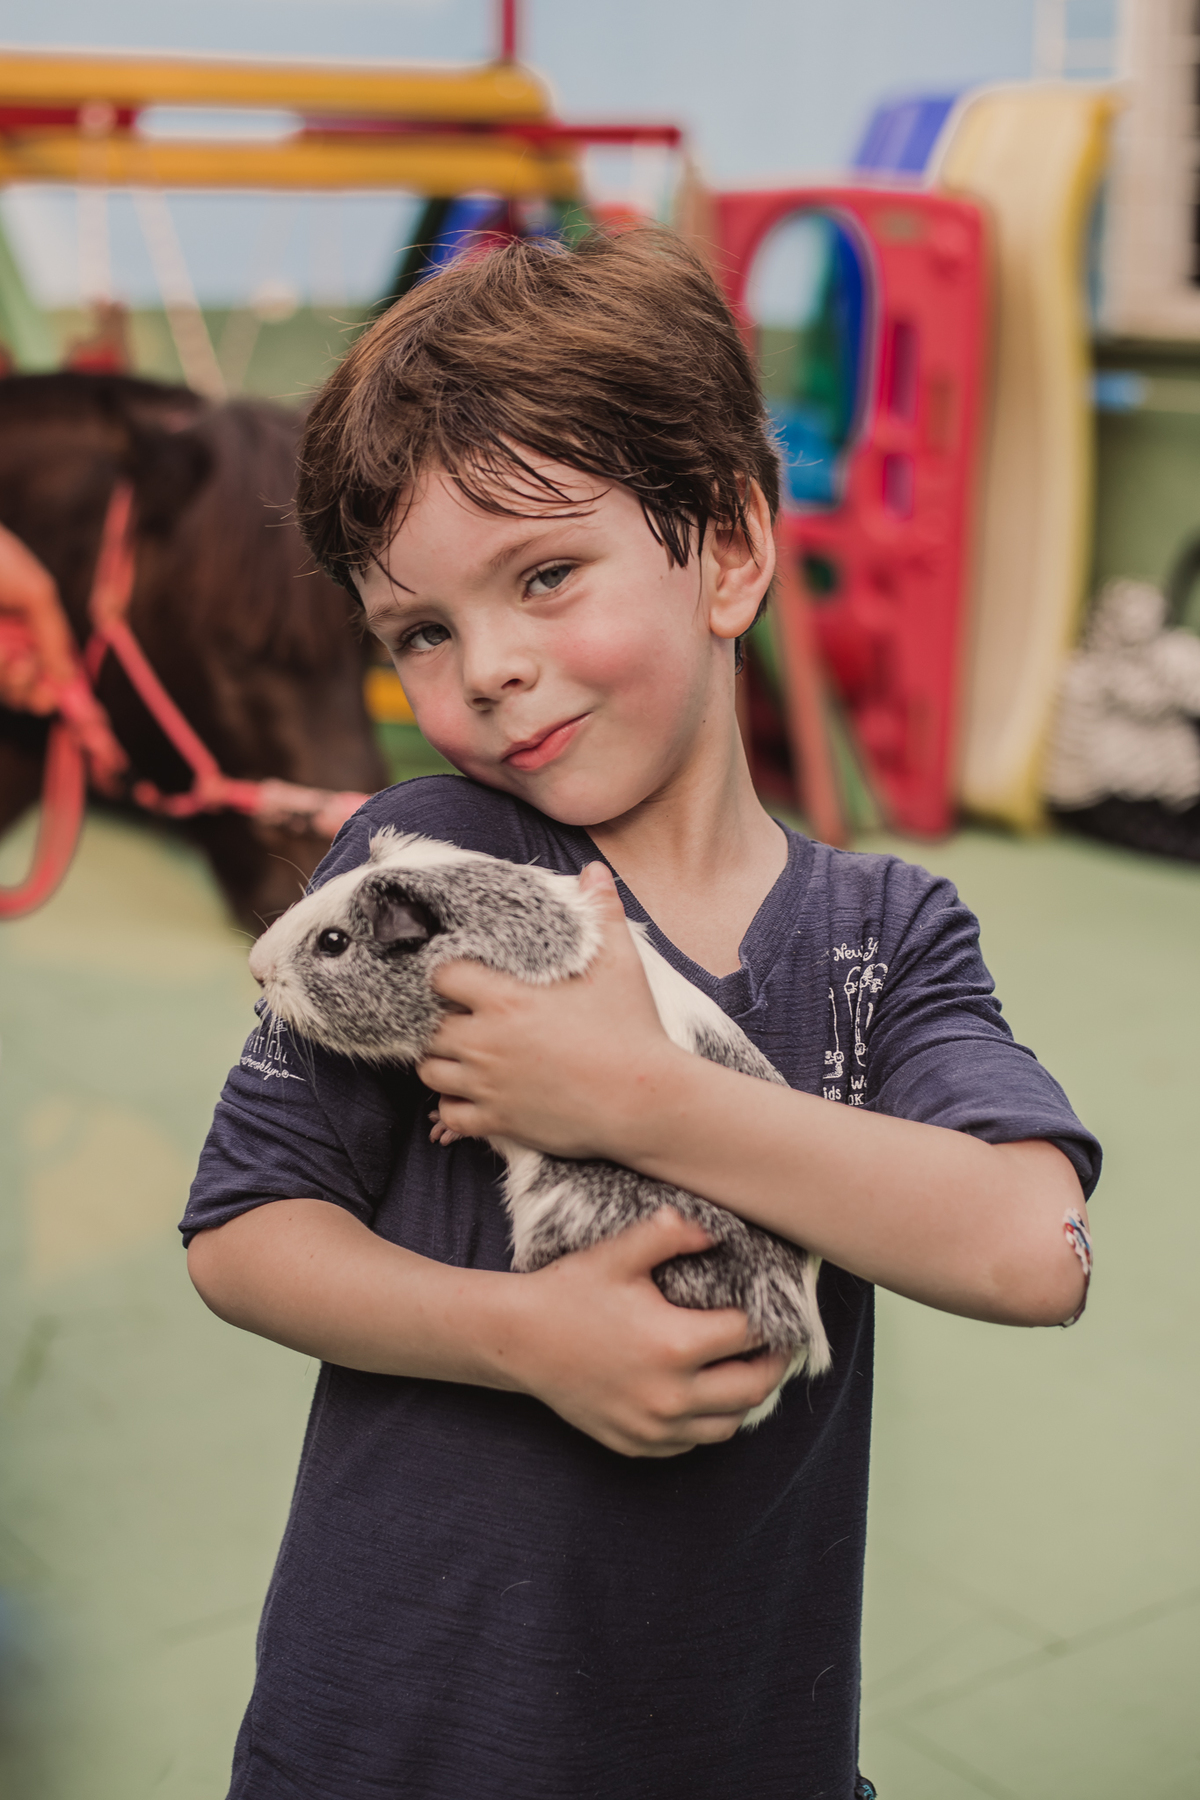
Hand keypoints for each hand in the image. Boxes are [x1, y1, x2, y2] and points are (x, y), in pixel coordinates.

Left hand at [418, 861, 679, 1159]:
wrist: (645, 1100)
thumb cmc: (633, 1030)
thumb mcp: (620, 965)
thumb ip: (601, 915)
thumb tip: (594, 872)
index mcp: (506, 1000)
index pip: (441, 977)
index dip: (447, 974)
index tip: (464, 977)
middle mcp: (486, 1042)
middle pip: (429, 1027)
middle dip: (441, 1020)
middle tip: (464, 1018)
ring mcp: (488, 1086)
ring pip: (430, 1072)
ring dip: (442, 1062)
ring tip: (464, 1055)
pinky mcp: (498, 1122)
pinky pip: (449, 1116)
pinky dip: (454, 1106)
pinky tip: (475, 1095)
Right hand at [506, 1207, 789, 1455]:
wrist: (517, 1340)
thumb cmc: (570, 1292)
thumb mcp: (619, 1253)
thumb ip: (671, 1233)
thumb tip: (717, 1231)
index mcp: (676, 1344)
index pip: (749, 1336)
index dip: (771, 1321)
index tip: (779, 1311)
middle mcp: (671, 1395)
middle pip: (752, 1388)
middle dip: (773, 1365)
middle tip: (779, 1345)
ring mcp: (652, 1426)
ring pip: (727, 1426)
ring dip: (744, 1399)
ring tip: (745, 1370)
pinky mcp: (635, 1443)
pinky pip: (690, 1442)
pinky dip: (706, 1422)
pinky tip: (703, 1394)